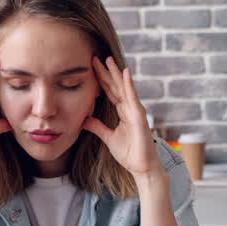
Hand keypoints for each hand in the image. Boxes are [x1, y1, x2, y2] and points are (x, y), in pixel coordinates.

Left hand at [82, 56, 160, 178]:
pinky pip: (132, 97)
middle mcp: (130, 108)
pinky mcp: (139, 116)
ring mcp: (135, 111)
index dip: (100, 80)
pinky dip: (128, 84)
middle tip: (95, 57)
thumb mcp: (109, 138)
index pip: (110, 92)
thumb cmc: (130, 154)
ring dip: (116, 73)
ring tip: (108, 59)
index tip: (91, 67)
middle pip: (115, 86)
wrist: (142, 167)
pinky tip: (125, 72)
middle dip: (105, 72)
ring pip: (123, 88)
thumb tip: (84, 119)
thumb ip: (98, 127)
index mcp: (123, 112)